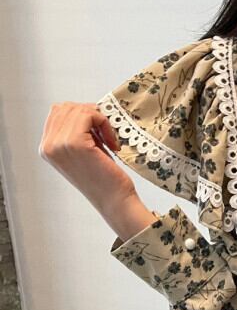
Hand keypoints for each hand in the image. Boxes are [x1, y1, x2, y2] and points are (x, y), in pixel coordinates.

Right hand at [39, 102, 137, 216]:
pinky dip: (104, 123)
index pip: (57, 113)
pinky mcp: (75, 143)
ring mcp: (59, 144)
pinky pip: (89, 115)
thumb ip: (76, 132)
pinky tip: (112, 142)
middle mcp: (49, 145)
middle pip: (66, 108)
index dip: (81, 115)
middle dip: (90, 115)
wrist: (114, 201)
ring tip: (109, 139)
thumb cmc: (105, 180)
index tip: (98, 130)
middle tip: (106, 133)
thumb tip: (85, 110)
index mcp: (47, 147)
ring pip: (78, 110)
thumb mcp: (84, 151)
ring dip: (99, 119)